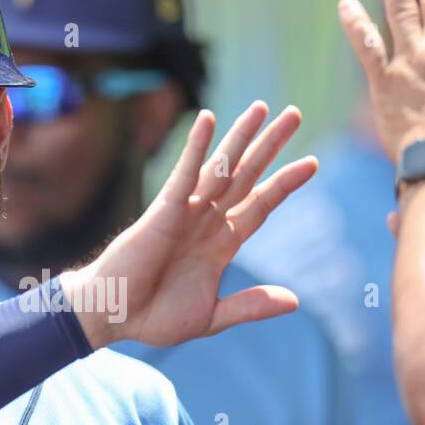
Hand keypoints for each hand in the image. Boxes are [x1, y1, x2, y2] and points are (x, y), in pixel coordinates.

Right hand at [65, 102, 316, 348]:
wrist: (112, 317)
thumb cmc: (153, 317)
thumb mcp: (211, 317)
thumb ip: (250, 306)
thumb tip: (295, 301)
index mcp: (220, 245)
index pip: (259, 206)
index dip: (284, 184)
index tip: (311, 163)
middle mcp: (206, 222)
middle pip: (246, 176)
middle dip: (269, 146)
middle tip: (294, 114)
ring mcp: (185, 213)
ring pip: (220, 168)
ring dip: (240, 138)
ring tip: (261, 108)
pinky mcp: (163, 211)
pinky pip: (184, 175)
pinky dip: (196, 148)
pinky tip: (208, 119)